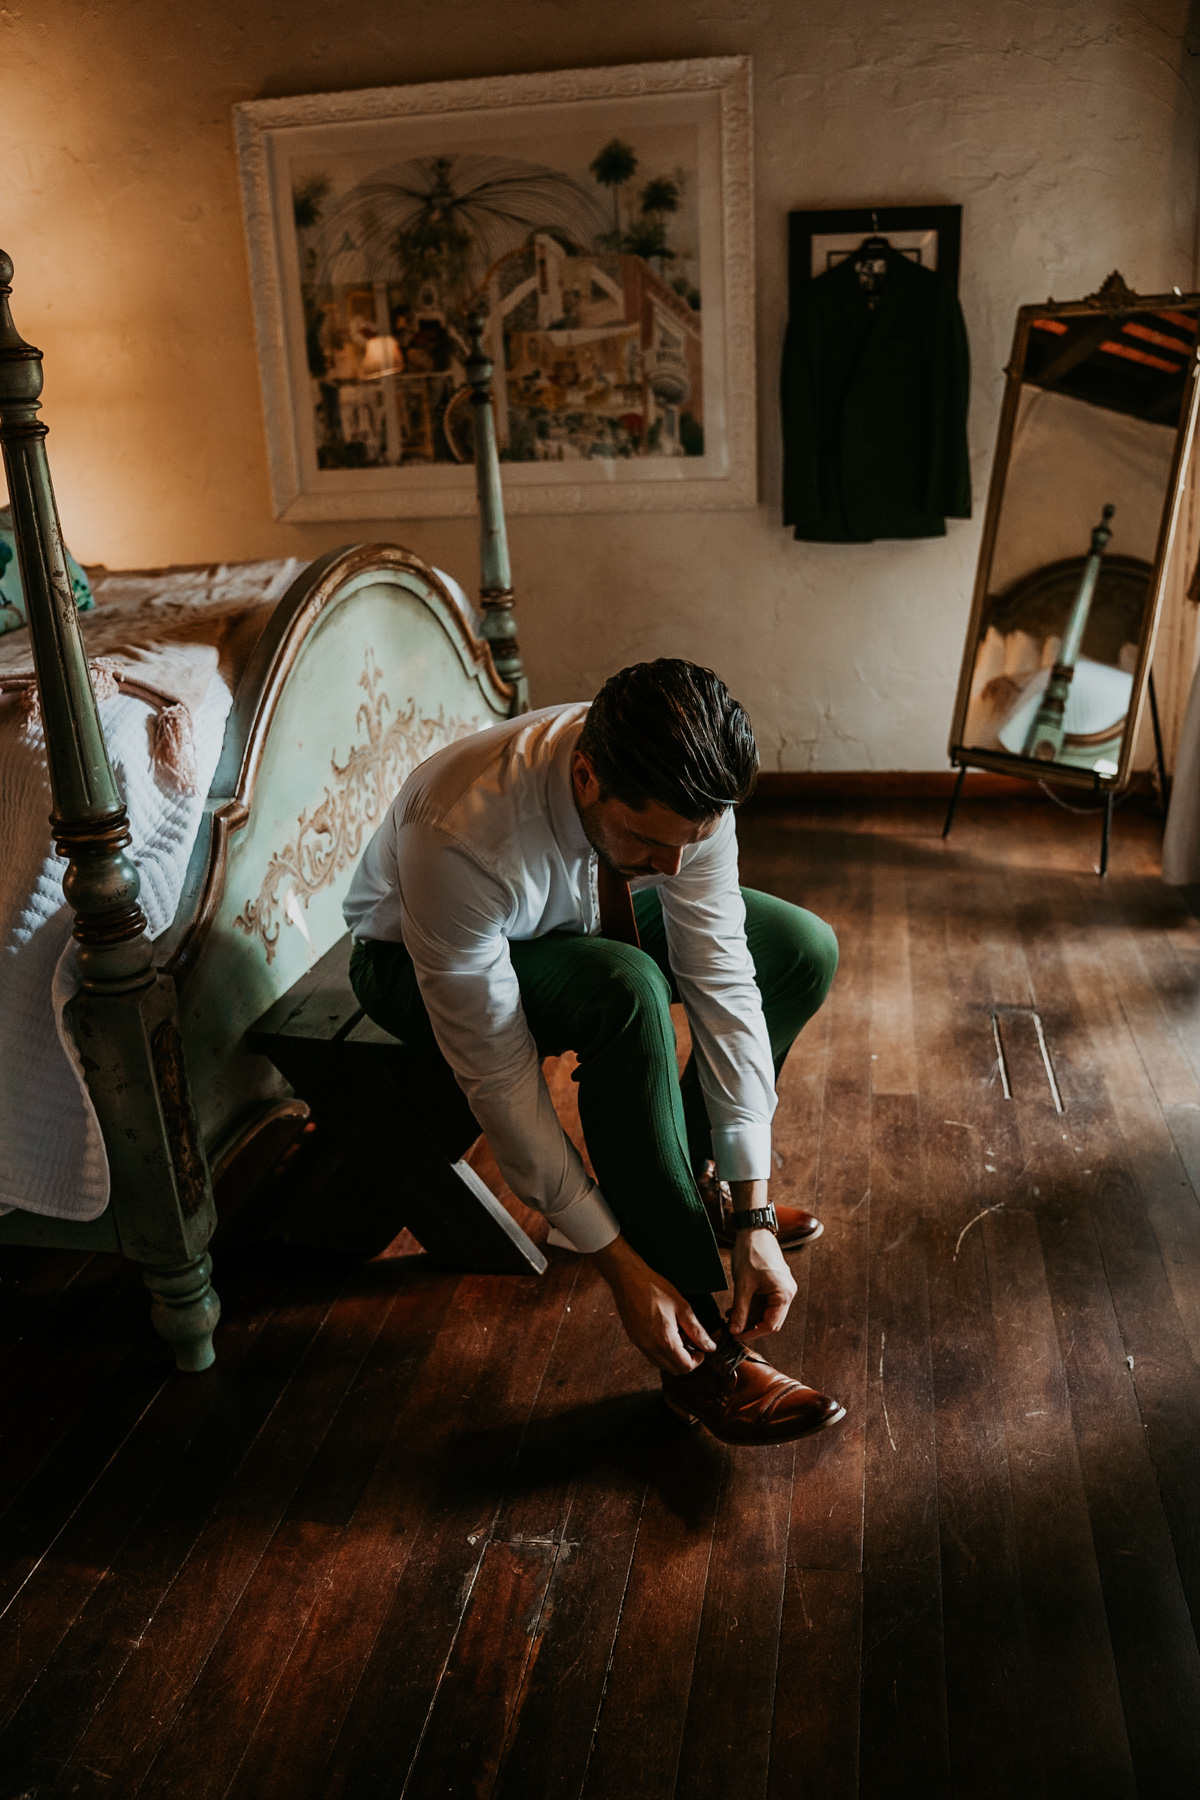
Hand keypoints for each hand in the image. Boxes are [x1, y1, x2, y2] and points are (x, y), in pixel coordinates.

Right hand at [588, 1234, 716, 1374]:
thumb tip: (709, 1346)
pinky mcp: (634, 1340)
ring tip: (679, 1336)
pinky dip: (662, 1352)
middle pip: (674, 1370)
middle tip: (691, 1342)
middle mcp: (650, 1348)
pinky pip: (652, 1356)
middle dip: (687, 1360)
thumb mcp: (682, 1307)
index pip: (685, 1367)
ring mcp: (640, 1345)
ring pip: (662, 1365)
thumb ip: (697, 1331)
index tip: (701, 1348)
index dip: (698, 1360)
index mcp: (664, 1341)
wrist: (628, 1279)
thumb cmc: (655, 1288)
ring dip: (674, 1357)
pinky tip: (666, 1333)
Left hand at [728, 1227, 796, 1341]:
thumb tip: (734, 1331)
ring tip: (729, 1318)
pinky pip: (763, 1301)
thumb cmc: (750, 1253)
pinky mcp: (774, 1283)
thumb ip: (740, 1310)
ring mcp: (781, 1288)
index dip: (752, 1333)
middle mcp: (787, 1293)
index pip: (770, 1324)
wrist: (753, 1230)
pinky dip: (750, 1306)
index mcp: (784, 1294)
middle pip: (769, 1319)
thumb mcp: (743, 1285)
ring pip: (765, 1311)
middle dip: (750, 1325)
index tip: (735, 1336)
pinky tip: (735, 1309)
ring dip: (748, 1316)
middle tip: (731, 1329)